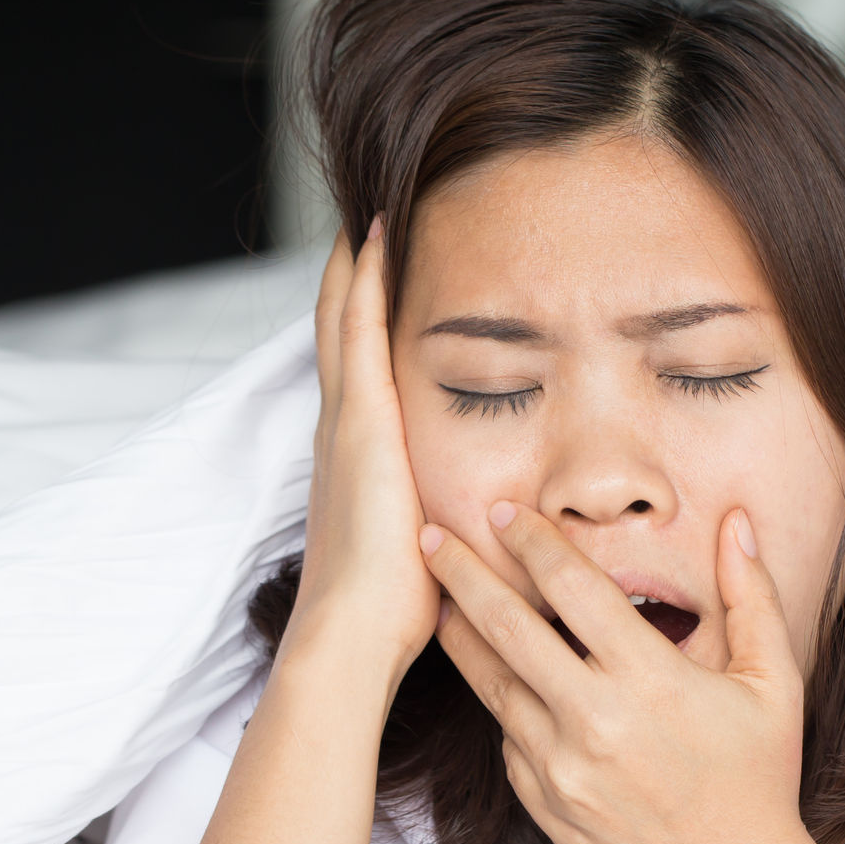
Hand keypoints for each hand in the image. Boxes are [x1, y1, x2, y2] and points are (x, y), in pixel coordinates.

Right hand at [285, 220, 437, 684]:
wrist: (353, 634)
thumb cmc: (396, 612)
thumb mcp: (432, 550)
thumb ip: (454, 526)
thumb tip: (504, 526)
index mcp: (360, 460)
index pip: (361, 373)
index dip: (364, 325)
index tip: (382, 281)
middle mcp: (344, 431)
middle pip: (340, 331)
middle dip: (350, 278)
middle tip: (363, 221)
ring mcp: (347, 422)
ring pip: (341, 318)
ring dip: (353, 263)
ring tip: (368, 209)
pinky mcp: (359, 422)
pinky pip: (357, 330)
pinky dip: (361, 280)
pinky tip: (371, 234)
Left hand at [420, 504, 822, 843]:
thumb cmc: (760, 782)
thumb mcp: (773, 684)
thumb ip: (751, 595)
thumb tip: (737, 522)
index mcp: (651, 681)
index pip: (574, 589)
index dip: (533, 542)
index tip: (505, 512)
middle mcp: (596, 723)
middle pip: (508, 629)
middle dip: (464, 575)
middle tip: (431, 538)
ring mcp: (562, 771)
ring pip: (493, 687)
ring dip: (462, 638)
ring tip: (438, 601)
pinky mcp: (545, 808)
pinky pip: (510, 742)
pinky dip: (503, 706)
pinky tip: (500, 680)